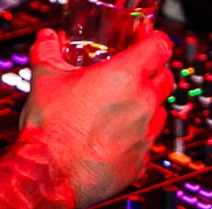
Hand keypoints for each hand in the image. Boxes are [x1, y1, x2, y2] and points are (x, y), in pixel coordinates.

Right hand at [19, 28, 172, 206]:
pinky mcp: (140, 162)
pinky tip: (116, 137)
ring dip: (148, 106)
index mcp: (125, 76)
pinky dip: (137, 138)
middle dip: (155, 71)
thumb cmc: (51, 126)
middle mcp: (143, 104)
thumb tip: (47, 38)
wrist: (50, 173)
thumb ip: (47, 51)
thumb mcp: (44, 77)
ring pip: (160, 112)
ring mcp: (144, 135)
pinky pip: (147, 144)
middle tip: (135, 71)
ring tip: (123, 106)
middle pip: (167, 78)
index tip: (150, 39)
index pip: (160, 48)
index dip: (156, 40)